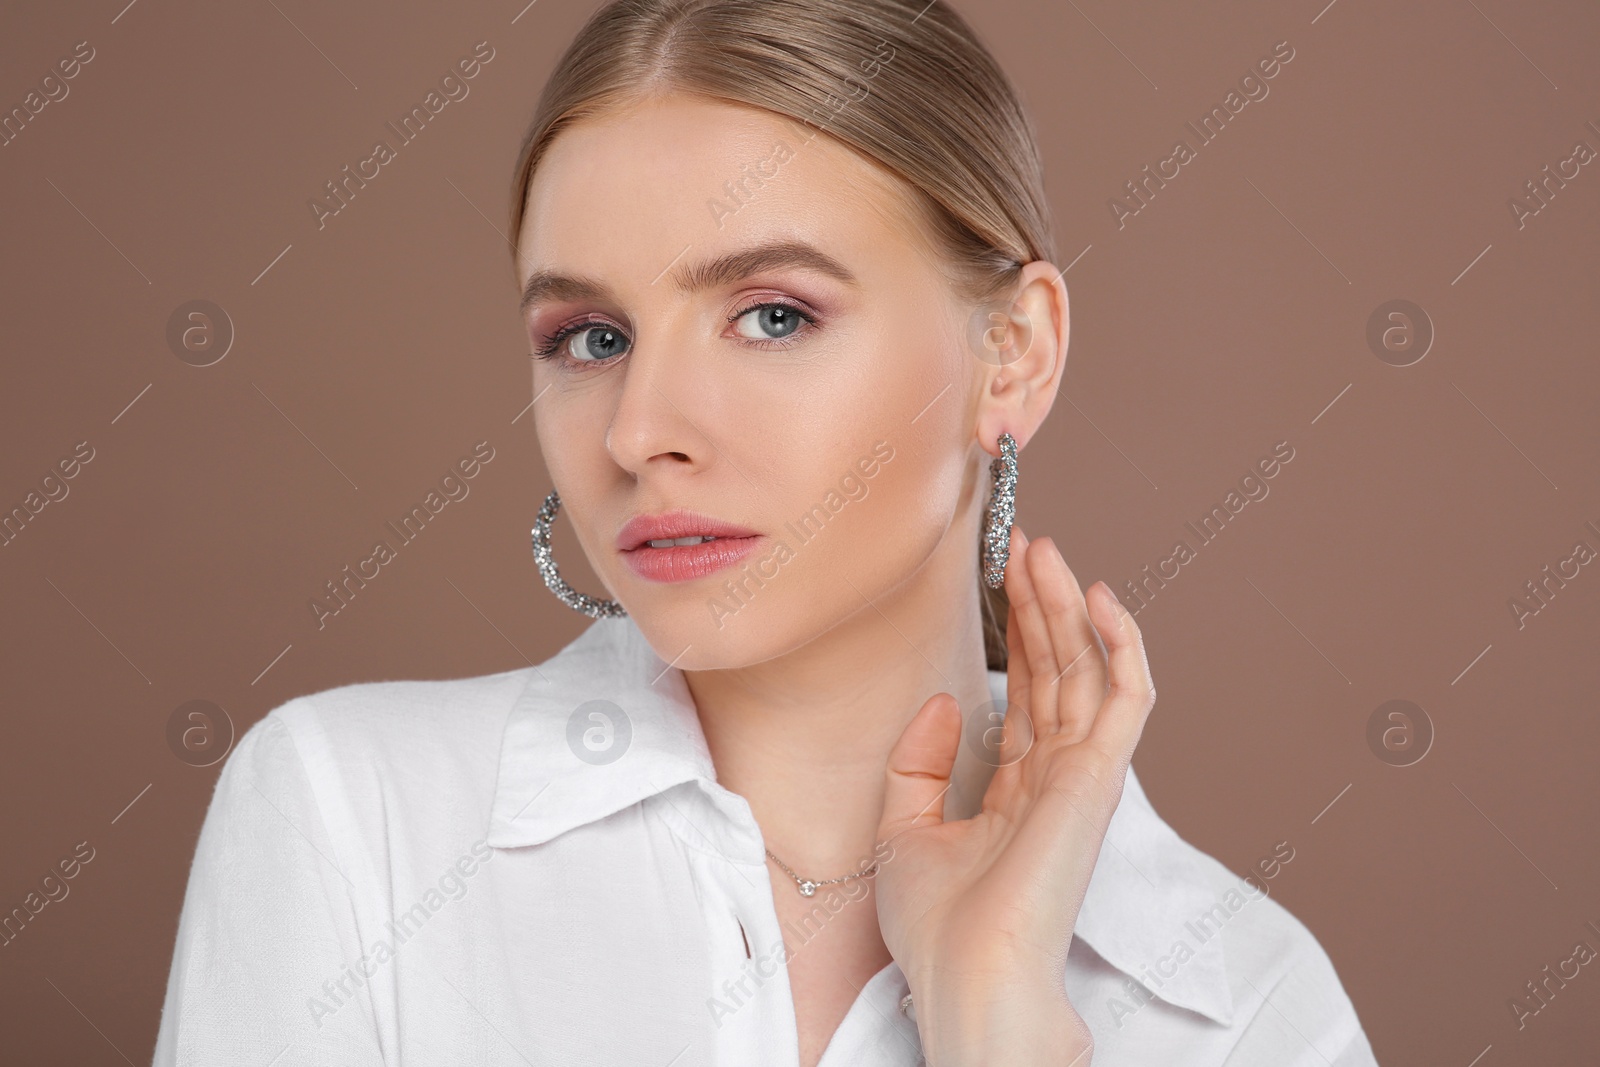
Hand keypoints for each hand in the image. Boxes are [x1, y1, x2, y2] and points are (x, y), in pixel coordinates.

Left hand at [872, 526, 1157, 1065]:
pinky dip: (1123, 645)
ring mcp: (1082, 774)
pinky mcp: (1099, 777)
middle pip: (1057, 668)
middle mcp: (1056, 775)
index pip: (1026, 690)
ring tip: (1042, 551)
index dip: (1017, 631)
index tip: (997, 575)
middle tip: (1021, 544)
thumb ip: (921, 763)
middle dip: (1040, 602)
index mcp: (1017, 788)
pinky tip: (1102, 597)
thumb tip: (948, 701)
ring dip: (1068, 606)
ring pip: (1087, 668)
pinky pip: (1126, 699)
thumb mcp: (903, 829)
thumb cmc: (938, 924)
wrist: (964, 972)